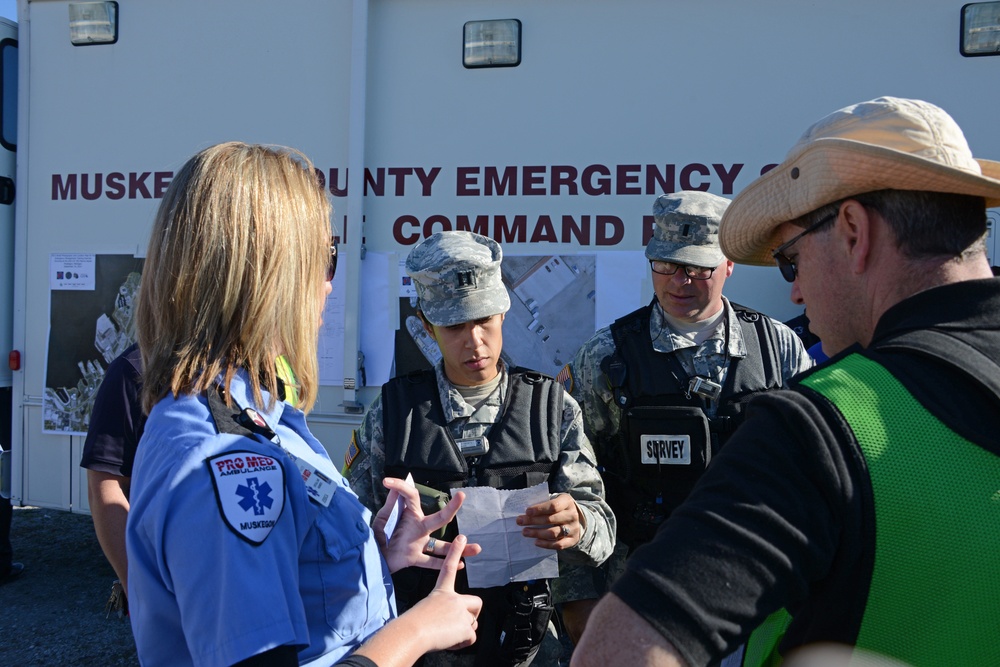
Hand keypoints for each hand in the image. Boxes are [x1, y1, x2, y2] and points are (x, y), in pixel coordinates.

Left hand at [373, 477, 481, 572]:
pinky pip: (430, 562)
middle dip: (451, 508)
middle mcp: (419, 527)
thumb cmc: (377, 534)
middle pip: (439, 518)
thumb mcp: (382, 518)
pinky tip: (460, 565)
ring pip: (441, 546)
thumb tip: (391, 485)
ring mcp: (419, 543)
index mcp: (410, 514)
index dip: (401, 486)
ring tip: (477, 547)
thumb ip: (389, 505)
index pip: (411, 496)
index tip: (387, 481)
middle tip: (462, 496)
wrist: (372, 555)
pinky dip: (443, 564)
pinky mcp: (414, 557)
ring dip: (458, 548)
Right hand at [406, 535, 483, 651]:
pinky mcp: (465, 626)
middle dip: (473, 614)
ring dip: (462, 632)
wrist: (412, 634)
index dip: (456, 552)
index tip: (461, 538)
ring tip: (445, 635)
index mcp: (441, 592)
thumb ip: (439, 609)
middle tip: (459, 622)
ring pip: (472, 624)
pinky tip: (449, 641)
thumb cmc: (412, 625)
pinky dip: (461, 643)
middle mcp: (453, 598)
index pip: (449, 567)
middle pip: (476, 602)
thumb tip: (449, 620)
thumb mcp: (424, 609)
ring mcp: (461, 611)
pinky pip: (471, 638)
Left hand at [516, 492, 582, 549]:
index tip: (527, 511)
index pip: (553, 506)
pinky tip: (536, 542)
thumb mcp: (555, 500)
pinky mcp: (572, 540)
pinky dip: (546, 544)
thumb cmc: (559, 508)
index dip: (539, 509)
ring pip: (553, 533)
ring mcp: (573, 529)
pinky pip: (559, 545)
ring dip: (537, 533)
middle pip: (551, 520)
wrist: (577, 519)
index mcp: (567, 502)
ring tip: (525, 532)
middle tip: (520, 521)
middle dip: (533, 521)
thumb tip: (526, 511)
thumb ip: (544, 503)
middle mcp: (572, 515)